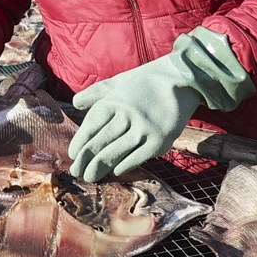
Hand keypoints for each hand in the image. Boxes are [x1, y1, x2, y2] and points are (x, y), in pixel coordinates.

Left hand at [67, 27, 251, 181]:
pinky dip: (123, 166)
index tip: (73, 155)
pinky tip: (115, 172)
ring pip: (115, 153)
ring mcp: (144, 129)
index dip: (80, 143)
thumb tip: (75, 103)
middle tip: (76, 172)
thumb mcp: (118, 82)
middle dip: (85, 161)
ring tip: (90, 177)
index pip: (90, 127)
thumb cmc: (146, 81)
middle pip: (100, 143)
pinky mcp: (160, 141)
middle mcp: (126, 115)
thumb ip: (96, 93)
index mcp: (113, 101)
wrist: (182, 80)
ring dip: (100, 168)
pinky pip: (136, 158)